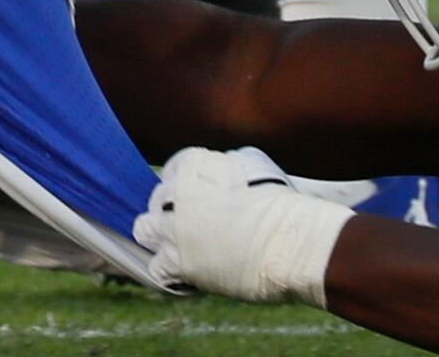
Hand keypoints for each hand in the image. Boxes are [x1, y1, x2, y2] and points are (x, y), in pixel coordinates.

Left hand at [135, 146, 348, 305]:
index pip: (171, 173)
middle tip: (195, 229)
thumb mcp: (251, 167)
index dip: (185, 190)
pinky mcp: (178, 263)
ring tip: (185, 250)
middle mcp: (174, 193)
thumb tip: (218, 178)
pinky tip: (190, 273)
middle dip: (172, 213)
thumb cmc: (282, 206)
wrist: (292, 243)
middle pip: (157, 201)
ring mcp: (172, 228)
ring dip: (163, 239)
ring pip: (145, 231)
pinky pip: (157, 269)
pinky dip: (170, 272)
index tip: (199, 204)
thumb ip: (222, 170)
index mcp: (191, 164)